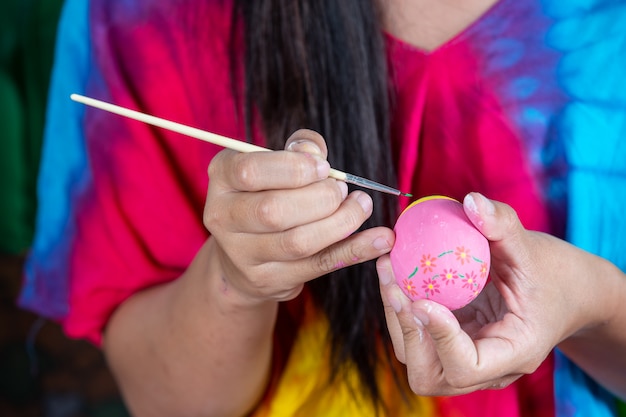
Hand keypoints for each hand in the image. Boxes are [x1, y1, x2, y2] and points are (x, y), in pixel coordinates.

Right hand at [204, 129, 393, 305]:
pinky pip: (319, 265)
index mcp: (221, 178)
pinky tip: (382, 239)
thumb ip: (298, 150)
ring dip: (341, 222)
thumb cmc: (266, 194)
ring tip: (360, 206)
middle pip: (274, 211)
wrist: (241, 255)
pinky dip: (355, 250)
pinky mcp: (268, 280)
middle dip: (321, 198)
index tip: (323, 167)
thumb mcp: (274, 164)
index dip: (293, 168)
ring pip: (298, 242)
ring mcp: (243, 255)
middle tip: (342, 190)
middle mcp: (223, 217)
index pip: (251, 171)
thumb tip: (314, 150)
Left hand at [377, 192, 615, 394]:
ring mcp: (464, 357)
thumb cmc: (550, 271)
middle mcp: (485, 367)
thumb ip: (503, 225)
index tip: (423, 300)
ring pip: (415, 358)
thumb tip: (470, 200)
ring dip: (396, 318)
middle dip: (406, 332)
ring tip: (387, 271)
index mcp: (513, 354)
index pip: (466, 367)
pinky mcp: (449, 342)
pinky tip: (393, 270)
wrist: (562, 291)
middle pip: (429, 374)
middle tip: (394, 286)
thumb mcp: (532, 248)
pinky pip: (416, 335)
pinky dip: (400, 308)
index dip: (439, 339)